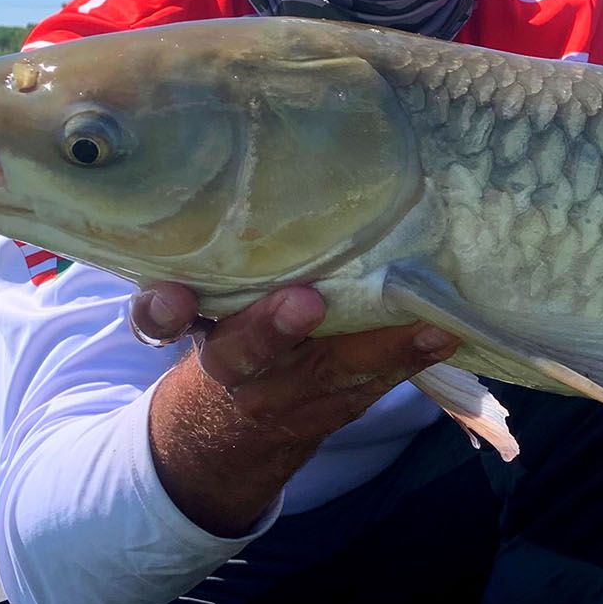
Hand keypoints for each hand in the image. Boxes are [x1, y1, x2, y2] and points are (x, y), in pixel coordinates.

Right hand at [136, 282, 459, 445]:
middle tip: (307, 303)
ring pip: (323, 375)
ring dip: (376, 349)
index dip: (163, 310)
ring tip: (425, 323)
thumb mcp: (212, 298)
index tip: (175, 296)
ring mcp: (279, 397)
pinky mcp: (327, 411)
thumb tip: (273, 173)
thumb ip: (227, 261)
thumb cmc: (231, 327)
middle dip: (273, 329)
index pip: (160, 321)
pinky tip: (442, 337)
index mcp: (193, 327)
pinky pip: (366, 390)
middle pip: (241, 353)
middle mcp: (229, 367)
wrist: (228, 430)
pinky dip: (406, 361)